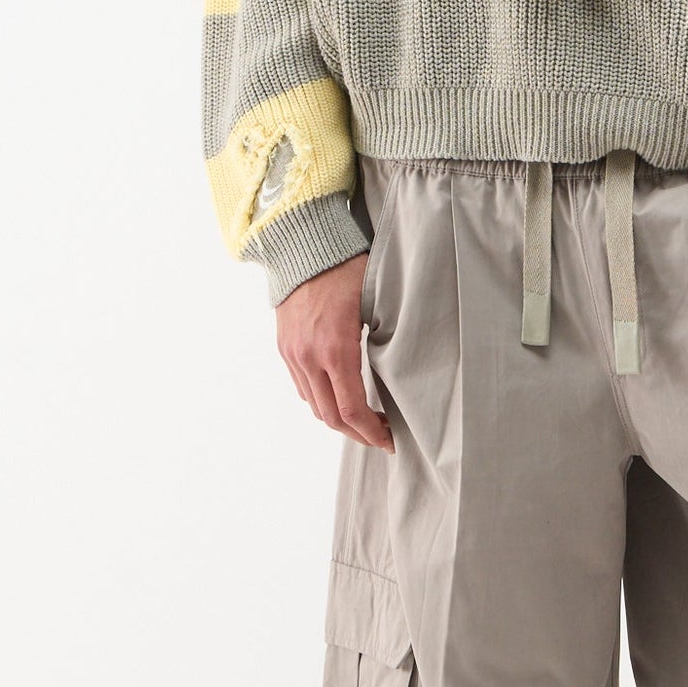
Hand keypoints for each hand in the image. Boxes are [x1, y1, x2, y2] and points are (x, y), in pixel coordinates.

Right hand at [275, 255, 393, 450]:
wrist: (303, 245)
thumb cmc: (347, 269)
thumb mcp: (375, 304)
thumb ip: (382, 342)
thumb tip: (402, 375)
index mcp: (335, 349)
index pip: (352, 410)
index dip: (371, 433)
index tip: (389, 440)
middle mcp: (309, 357)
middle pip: (331, 416)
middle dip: (357, 433)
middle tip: (381, 435)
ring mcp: (293, 354)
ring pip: (314, 405)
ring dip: (339, 418)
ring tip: (364, 418)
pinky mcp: (285, 348)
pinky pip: (302, 387)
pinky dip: (321, 399)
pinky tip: (340, 395)